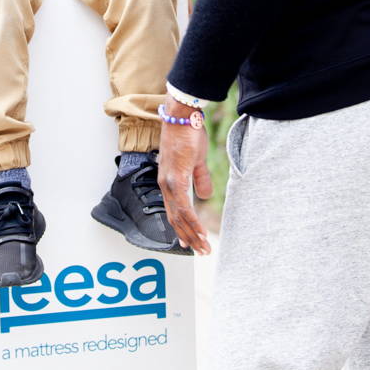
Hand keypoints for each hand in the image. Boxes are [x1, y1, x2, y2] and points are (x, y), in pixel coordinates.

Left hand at [158, 104, 213, 254]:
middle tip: (201, 251)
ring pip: (179, 216)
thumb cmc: (188, 135)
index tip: (190, 243)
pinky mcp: (177, 177)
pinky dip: (192, 220)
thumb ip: (199, 179)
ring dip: (192, 233)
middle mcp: (165, 184)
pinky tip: (200, 231)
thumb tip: (203, 195)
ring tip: (204, 247)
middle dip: (189, 237)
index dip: (182, 228)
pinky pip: (183, 205)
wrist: (182, 117)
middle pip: (175, 218)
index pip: (174, 211)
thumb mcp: (196, 161)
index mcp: (168, 181)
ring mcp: (169, 182)